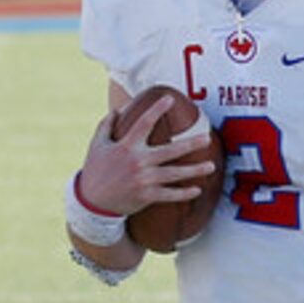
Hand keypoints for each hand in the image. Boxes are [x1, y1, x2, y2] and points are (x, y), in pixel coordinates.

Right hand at [74, 102, 210, 217]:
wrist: (92, 203)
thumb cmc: (95, 171)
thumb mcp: (97, 145)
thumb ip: (107, 125)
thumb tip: (118, 109)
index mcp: (126, 147)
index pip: (144, 123)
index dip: (157, 110)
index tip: (170, 99)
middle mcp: (138, 162)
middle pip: (170, 151)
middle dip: (191, 144)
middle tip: (207, 138)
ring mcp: (144, 180)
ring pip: (175, 174)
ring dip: (195, 170)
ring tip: (211, 166)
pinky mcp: (147, 196)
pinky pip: (170, 195)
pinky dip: (184, 194)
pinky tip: (197, 189)